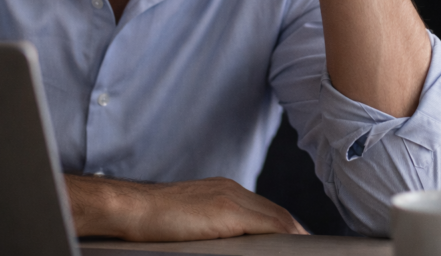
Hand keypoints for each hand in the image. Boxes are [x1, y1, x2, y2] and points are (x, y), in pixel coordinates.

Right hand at [65, 174, 306, 240]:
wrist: (130, 209)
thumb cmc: (151, 223)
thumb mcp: (192, 222)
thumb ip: (215, 229)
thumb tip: (233, 245)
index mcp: (225, 193)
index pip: (267, 212)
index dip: (285, 229)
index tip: (297, 242)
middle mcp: (233, 191)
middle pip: (277, 214)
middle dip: (296, 234)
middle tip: (310, 249)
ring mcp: (231, 199)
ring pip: (277, 219)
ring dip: (293, 237)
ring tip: (307, 250)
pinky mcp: (227, 211)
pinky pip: (267, 225)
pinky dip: (284, 237)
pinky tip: (292, 249)